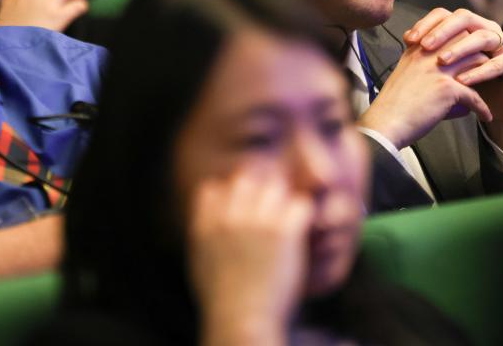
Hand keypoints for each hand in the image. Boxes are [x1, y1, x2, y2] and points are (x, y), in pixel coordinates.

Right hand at [188, 170, 312, 345]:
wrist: (243, 321)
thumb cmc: (221, 301)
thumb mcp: (198, 264)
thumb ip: (202, 234)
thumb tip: (207, 220)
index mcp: (204, 225)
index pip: (212, 188)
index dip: (227, 197)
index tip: (239, 212)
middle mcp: (229, 217)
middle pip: (245, 181)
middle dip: (257, 192)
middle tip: (270, 211)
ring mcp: (256, 222)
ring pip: (276, 188)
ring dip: (283, 202)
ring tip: (288, 221)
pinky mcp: (283, 231)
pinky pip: (301, 204)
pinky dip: (304, 215)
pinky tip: (302, 230)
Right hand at [359, 35, 492, 148]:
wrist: (385, 122)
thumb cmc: (393, 104)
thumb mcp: (405, 72)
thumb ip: (423, 64)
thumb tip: (444, 68)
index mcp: (418, 48)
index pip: (452, 33)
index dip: (467, 43)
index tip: (475, 56)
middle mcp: (429, 54)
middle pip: (468, 43)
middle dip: (482, 56)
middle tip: (491, 71)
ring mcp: (439, 69)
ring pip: (478, 63)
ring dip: (488, 78)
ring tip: (492, 90)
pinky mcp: (447, 88)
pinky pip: (475, 96)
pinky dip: (483, 108)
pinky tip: (486, 116)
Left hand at [406, 8, 502, 152]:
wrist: (497, 106)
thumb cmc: (467, 82)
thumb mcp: (446, 66)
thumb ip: (431, 51)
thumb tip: (407, 37)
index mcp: (469, 25)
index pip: (445, 14)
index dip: (426, 23)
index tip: (409, 39)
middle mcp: (488, 28)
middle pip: (465, 17)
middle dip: (443, 31)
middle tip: (425, 46)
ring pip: (484, 37)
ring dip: (461, 48)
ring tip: (442, 61)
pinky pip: (499, 62)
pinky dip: (480, 71)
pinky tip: (462, 80)